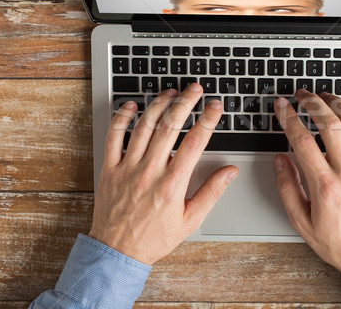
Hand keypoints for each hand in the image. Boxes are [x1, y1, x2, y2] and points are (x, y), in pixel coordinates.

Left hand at [88, 84, 237, 264]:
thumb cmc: (154, 238)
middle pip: (170, 127)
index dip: (207, 120)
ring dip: (158, 105)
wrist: (117, 252)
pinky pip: (113, 137)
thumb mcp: (190, 220)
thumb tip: (230, 172)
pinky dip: (122, 118)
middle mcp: (150, 171)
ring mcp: (128, 168)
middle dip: (185, 103)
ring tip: (170, 93)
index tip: (215, 106)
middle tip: (194, 89)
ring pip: (144, 126)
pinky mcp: (110, 169)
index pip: (195, 142)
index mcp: (172, 184)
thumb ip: (211, 192)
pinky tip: (132, 106)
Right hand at [274, 90, 340, 279]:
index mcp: (324, 186)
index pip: (302, 141)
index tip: (282, 106)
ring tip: (325, 95)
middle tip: (302, 95)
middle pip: (329, 125)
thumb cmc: (339, 242)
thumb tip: (280, 160)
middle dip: (312, 103)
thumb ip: (287, 189)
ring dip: (338, 103)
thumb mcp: (302, 222)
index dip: (289, 118)